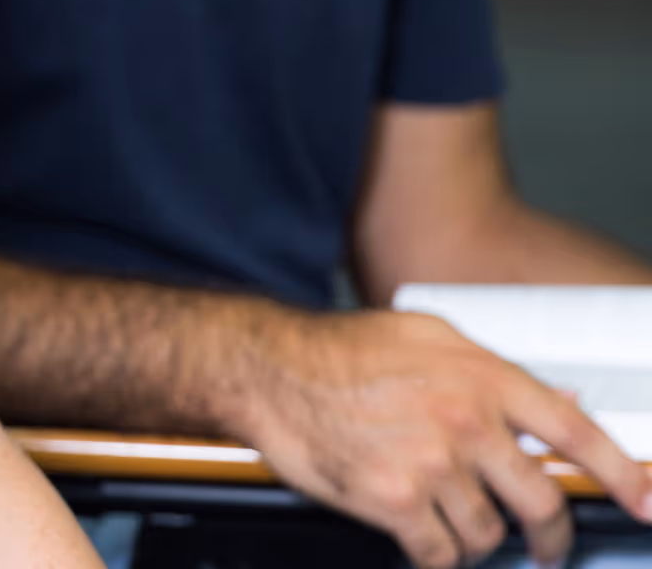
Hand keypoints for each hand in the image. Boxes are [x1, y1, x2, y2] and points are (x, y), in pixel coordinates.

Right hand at [236, 307, 651, 568]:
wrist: (270, 368)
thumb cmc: (339, 350)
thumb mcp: (423, 336)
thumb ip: (488, 370)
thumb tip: (555, 399)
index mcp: (479, 374)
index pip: (574, 428)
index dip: (622, 472)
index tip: (648, 502)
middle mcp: (465, 418)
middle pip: (543, 501)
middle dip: (549, 535)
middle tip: (542, 544)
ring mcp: (433, 462)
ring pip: (489, 533)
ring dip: (473, 536)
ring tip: (443, 513)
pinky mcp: (397, 501)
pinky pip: (442, 556)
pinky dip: (435, 555)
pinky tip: (416, 531)